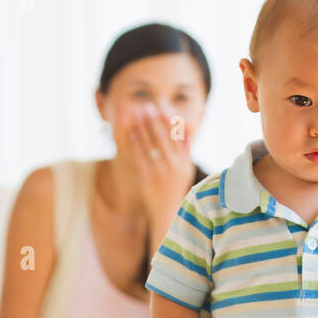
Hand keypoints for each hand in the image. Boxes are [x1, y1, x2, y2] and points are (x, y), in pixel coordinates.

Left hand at [127, 103, 196, 232]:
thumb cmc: (175, 188)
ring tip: (138, 112)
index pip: (177, 136)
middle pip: (164, 136)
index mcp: (184, 162)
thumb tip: (185, 131)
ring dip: (144, 125)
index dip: (169, 120)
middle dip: (155, 119)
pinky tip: (131, 130)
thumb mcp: (185, 170)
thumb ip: (185, 151)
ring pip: (151, 142)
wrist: (167, 212)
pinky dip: (136, 140)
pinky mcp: (148, 176)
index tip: (162, 107)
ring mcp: (161, 170)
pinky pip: (140, 153)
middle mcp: (174, 165)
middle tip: (148, 105)